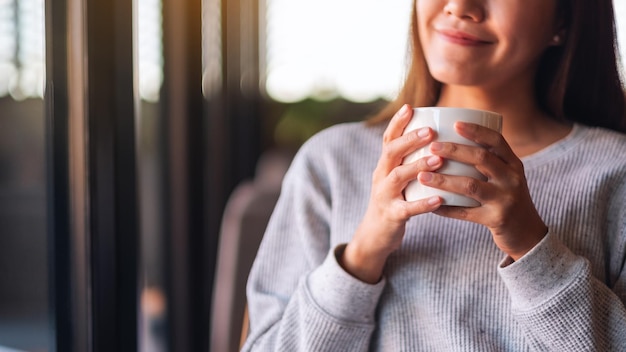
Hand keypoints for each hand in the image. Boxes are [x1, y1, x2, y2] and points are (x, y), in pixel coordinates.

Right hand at [340, 104, 443, 282]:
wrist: (375, 236)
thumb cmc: (394, 202)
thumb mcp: (397, 179)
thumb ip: (409, 161)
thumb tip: (438, 137)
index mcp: (384, 166)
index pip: (388, 139)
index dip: (398, 123)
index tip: (410, 106)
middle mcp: (381, 177)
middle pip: (391, 153)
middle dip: (410, 140)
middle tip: (431, 131)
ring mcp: (384, 197)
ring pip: (398, 177)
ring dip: (418, 166)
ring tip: (439, 160)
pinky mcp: (391, 216)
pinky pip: (407, 209)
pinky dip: (423, 204)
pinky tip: (440, 199)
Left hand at [419, 121, 547, 259]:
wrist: (527, 234)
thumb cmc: (507, 199)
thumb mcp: (505, 177)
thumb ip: (487, 161)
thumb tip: (452, 137)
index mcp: (513, 164)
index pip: (496, 141)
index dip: (476, 131)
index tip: (455, 124)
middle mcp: (512, 179)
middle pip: (481, 158)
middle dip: (454, 151)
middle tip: (432, 147)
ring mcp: (505, 200)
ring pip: (470, 185)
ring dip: (443, 180)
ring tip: (422, 176)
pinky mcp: (496, 220)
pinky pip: (465, 213)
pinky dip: (446, 208)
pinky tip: (430, 204)